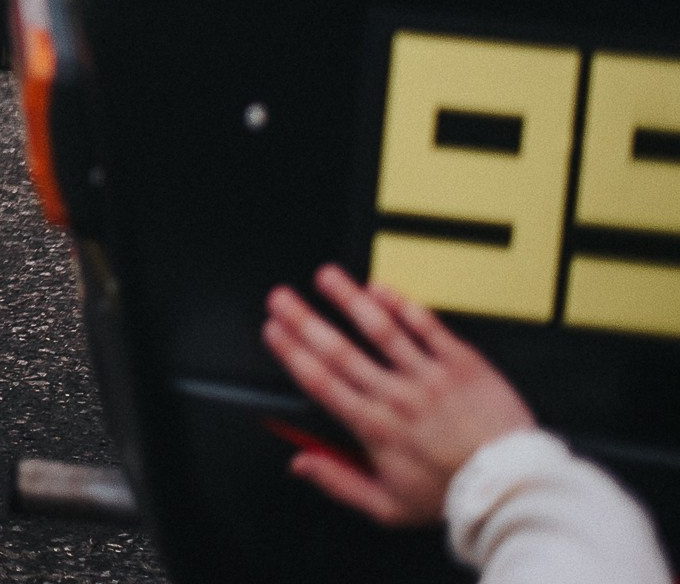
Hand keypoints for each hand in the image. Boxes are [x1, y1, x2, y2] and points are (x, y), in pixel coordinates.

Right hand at [262, 263, 536, 527]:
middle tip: (282, 298)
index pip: (321, 382)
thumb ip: (338, 482)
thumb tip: (300, 464)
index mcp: (374, 429)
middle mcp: (397, 397)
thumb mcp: (387, 508)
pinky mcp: (462, 364)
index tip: (274, 331)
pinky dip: (403, 305)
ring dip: (349, 300)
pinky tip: (381, 288)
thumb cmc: (452, 496)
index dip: (292, 353)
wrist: (512, 485)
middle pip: (340, 351)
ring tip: (326, 277)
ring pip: (381, 330)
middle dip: (305, 320)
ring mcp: (429, 377)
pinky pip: (427, 327)